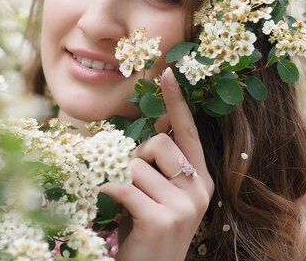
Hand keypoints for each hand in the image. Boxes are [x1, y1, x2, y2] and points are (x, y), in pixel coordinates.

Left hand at [101, 67, 214, 260]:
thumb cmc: (145, 231)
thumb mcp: (156, 193)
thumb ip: (158, 162)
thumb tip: (155, 123)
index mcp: (200, 179)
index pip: (188, 132)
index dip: (177, 103)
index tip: (168, 73)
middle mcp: (199, 189)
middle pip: (157, 143)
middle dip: (134, 159)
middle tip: (130, 186)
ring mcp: (185, 205)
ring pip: (136, 165)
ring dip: (119, 180)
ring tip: (123, 205)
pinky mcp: (163, 218)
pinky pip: (123, 185)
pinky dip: (106, 190)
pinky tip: (106, 202)